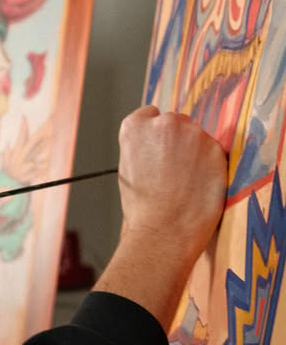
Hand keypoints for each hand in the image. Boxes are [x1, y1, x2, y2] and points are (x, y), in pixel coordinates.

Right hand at [117, 106, 226, 265]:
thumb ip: (140, 147)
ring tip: (185, 182)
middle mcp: (164, 123)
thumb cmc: (143, 207)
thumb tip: (154, 145)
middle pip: (175, 123)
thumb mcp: (127, 170)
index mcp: (135, 127)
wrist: (165, 230)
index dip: (154, 135)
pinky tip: (199, 185)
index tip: (157, 149)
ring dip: (194, 152)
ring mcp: (192, 133)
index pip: (149, 114)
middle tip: (172, 170)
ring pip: (196, 137)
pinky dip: (210, 165)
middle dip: (176, 141)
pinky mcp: (216, 147)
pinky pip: (213, 151)